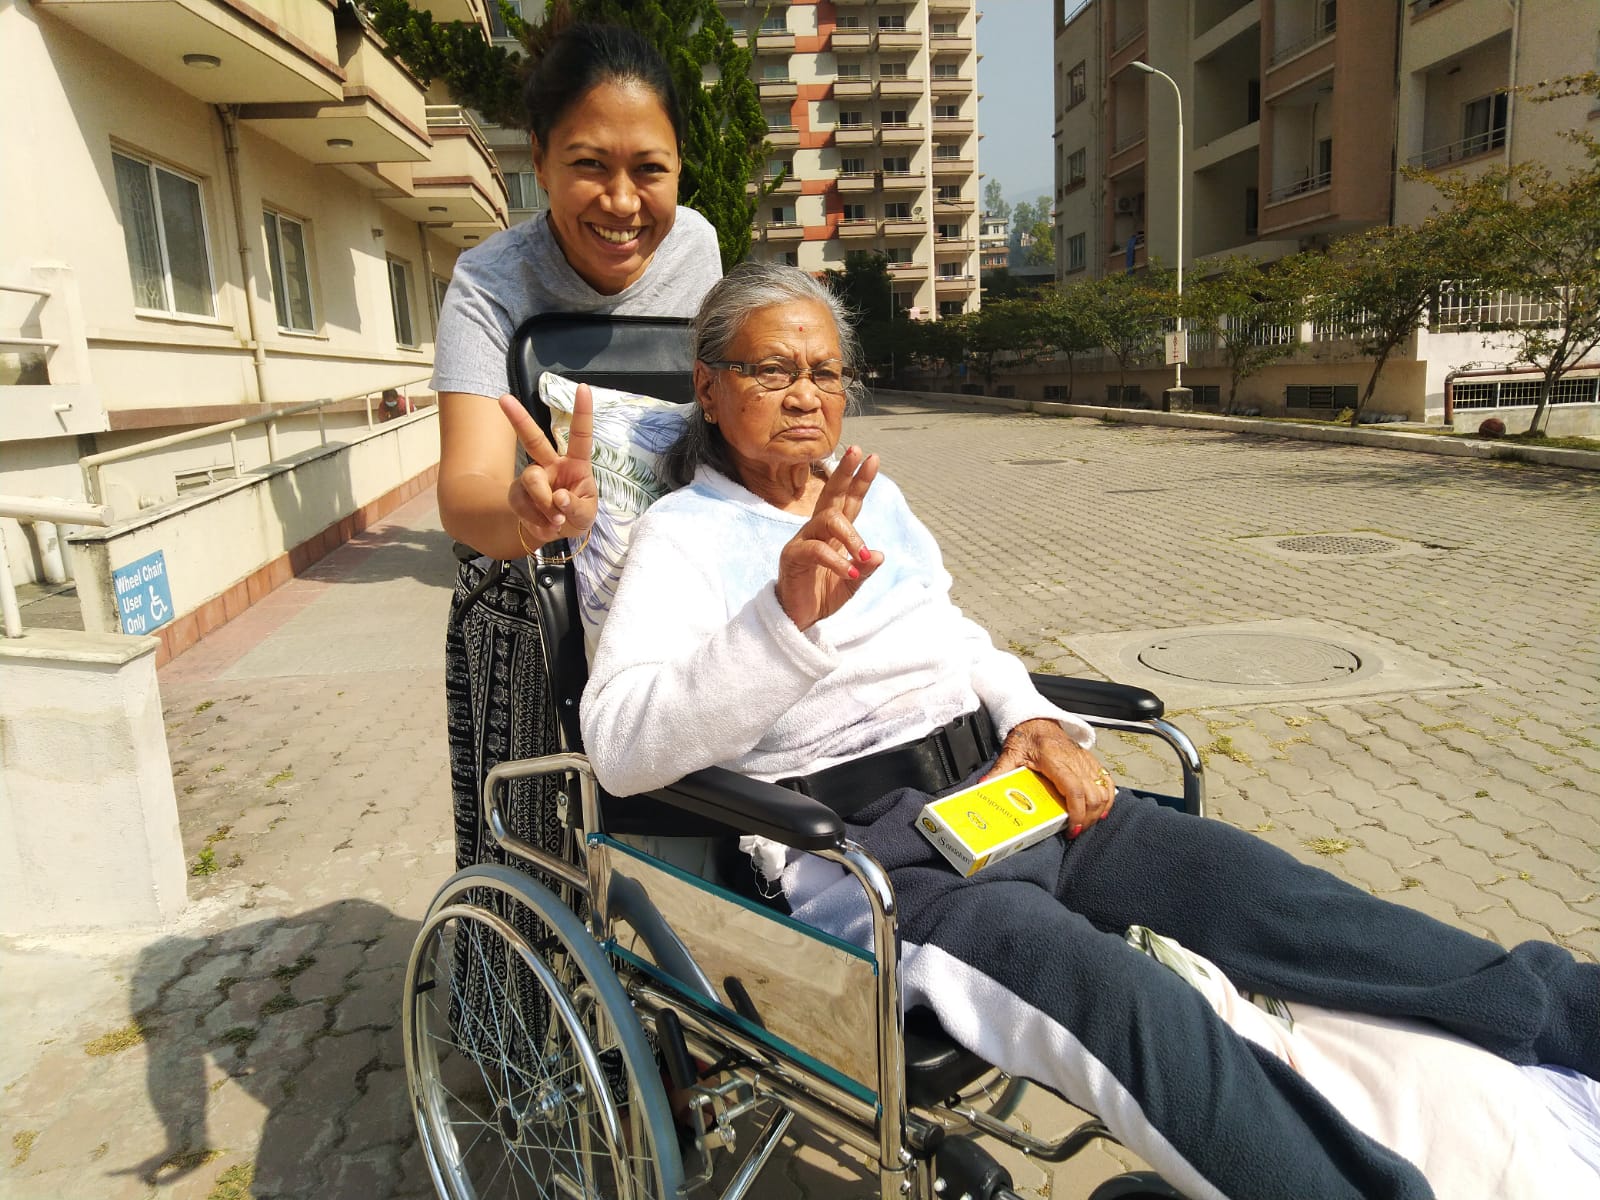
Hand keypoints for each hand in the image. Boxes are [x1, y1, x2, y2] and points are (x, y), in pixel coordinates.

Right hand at [498, 385, 598, 544]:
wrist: (554, 532)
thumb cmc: (576, 515)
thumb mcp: (585, 515)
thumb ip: (576, 507)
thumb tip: (559, 497)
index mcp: (576, 464)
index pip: (580, 436)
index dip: (582, 413)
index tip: (583, 387)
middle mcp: (551, 465)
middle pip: (533, 439)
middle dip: (519, 418)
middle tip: (503, 399)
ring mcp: (532, 478)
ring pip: (531, 480)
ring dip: (544, 504)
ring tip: (557, 520)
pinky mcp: (517, 494)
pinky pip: (522, 503)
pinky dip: (536, 519)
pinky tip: (545, 526)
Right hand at [776, 446, 883, 630]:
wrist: (798, 620)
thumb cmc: (822, 597)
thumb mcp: (852, 584)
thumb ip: (865, 569)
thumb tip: (879, 555)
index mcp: (832, 534)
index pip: (848, 502)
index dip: (860, 481)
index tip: (872, 458)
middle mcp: (816, 531)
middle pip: (831, 496)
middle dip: (845, 473)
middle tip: (858, 453)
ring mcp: (802, 541)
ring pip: (828, 520)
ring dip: (852, 536)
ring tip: (863, 556)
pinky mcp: (793, 557)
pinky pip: (817, 550)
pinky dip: (838, 560)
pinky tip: (852, 571)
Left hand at [984, 718, 1114, 837]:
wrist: (1038, 719)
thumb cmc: (1026, 736)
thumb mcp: (1010, 753)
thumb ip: (998, 771)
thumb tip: (984, 787)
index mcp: (1054, 759)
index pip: (1073, 789)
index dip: (1077, 811)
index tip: (1072, 828)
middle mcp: (1074, 760)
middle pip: (1092, 795)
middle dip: (1087, 818)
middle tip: (1074, 831)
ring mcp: (1085, 761)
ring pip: (1103, 790)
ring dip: (1098, 811)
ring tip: (1084, 824)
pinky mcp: (1091, 761)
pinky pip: (1107, 781)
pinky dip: (1108, 798)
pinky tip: (1101, 811)